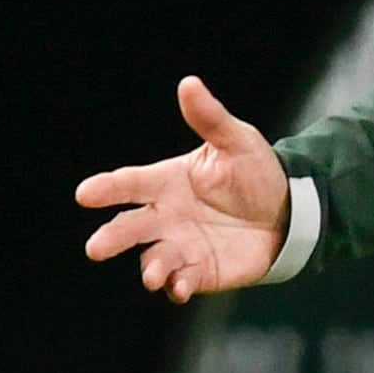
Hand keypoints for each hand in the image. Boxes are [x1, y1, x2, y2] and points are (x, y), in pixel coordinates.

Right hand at [77, 77, 289, 300]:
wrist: (289, 212)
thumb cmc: (255, 172)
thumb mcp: (237, 141)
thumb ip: (210, 119)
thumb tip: (189, 84)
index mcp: (166, 182)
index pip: (129, 184)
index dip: (106, 188)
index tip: (84, 194)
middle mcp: (165, 216)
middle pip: (129, 227)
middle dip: (112, 237)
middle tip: (96, 248)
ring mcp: (179, 246)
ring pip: (153, 260)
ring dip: (151, 268)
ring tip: (153, 275)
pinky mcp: (198, 272)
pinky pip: (181, 282)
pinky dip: (177, 287)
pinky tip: (180, 288)